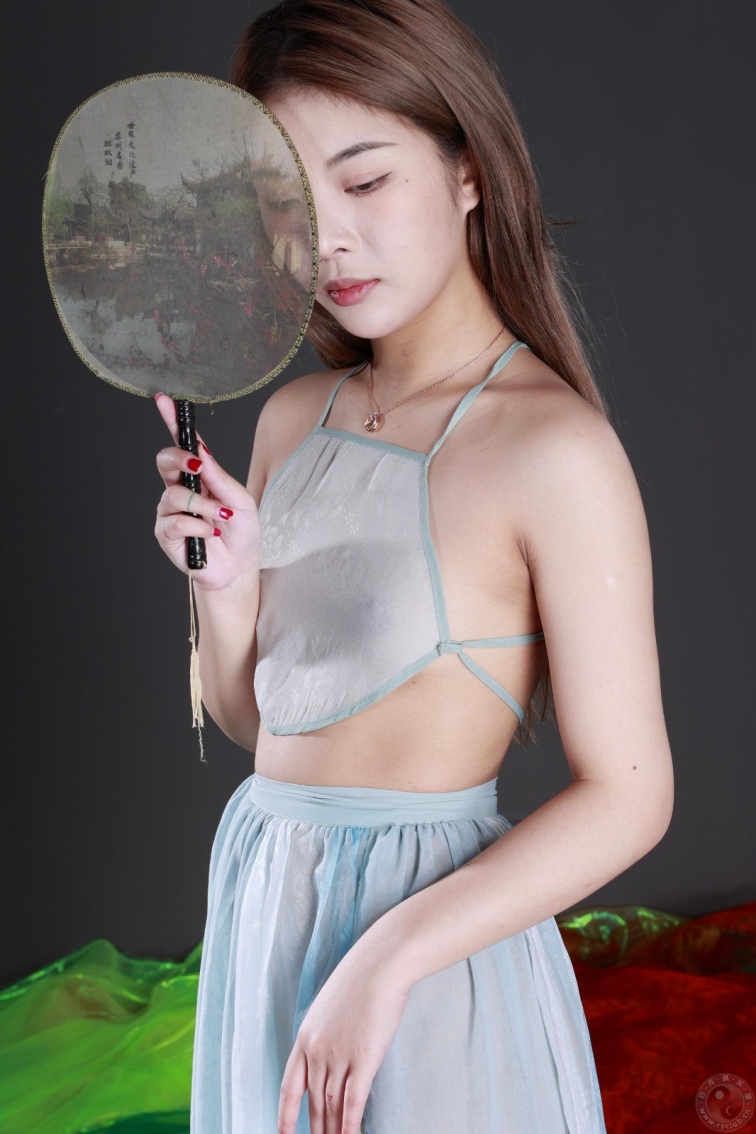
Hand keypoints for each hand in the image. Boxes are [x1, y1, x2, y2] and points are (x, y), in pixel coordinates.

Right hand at [153, 392, 260, 591]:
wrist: (240, 568)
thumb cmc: (242, 533)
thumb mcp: (240, 499)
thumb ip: (219, 477)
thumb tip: (201, 451)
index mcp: (199, 475)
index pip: (182, 444)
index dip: (172, 420)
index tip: (164, 399)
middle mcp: (180, 489)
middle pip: (164, 460)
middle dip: (179, 458)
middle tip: (197, 466)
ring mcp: (170, 510)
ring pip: (173, 493)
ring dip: (202, 505)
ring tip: (218, 519)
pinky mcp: (166, 533)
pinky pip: (175, 520)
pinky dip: (197, 525)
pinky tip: (209, 534)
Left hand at [278, 950, 411, 1133]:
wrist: (379, 964)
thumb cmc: (360, 979)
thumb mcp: (331, 1006)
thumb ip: (328, 1032)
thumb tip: (333, 1052)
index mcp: (306, 1036)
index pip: (290, 1085)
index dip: (286, 1113)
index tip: (283, 1132)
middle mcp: (317, 1049)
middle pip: (313, 1100)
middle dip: (315, 1128)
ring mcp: (338, 1055)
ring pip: (331, 1105)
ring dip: (333, 1131)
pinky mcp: (363, 1059)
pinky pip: (353, 1100)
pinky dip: (350, 1124)